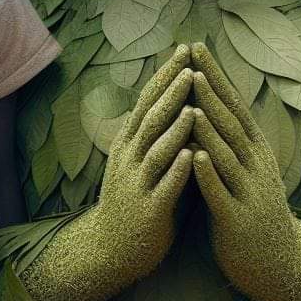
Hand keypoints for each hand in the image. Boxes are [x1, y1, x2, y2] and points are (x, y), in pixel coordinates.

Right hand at [93, 44, 196, 276]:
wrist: (109, 250)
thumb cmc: (133, 201)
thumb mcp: (137, 161)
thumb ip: (154, 134)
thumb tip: (175, 98)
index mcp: (129, 143)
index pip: (148, 100)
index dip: (165, 75)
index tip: (184, 50)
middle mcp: (129, 158)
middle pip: (151, 117)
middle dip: (171, 90)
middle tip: (189, 64)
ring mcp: (137, 184)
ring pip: (156, 150)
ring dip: (173, 127)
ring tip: (191, 106)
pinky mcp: (147, 210)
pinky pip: (163, 187)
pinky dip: (175, 170)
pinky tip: (189, 156)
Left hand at [188, 43, 298, 291]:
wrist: (280, 267)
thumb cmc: (253, 212)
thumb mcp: (246, 169)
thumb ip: (228, 140)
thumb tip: (207, 102)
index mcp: (254, 150)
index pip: (233, 103)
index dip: (216, 74)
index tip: (196, 46)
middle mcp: (255, 164)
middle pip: (231, 120)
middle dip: (210, 88)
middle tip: (193, 58)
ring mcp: (249, 192)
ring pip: (227, 153)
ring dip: (210, 126)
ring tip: (193, 99)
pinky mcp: (239, 220)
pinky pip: (222, 194)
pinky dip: (210, 174)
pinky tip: (197, 157)